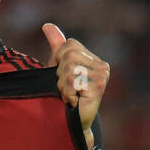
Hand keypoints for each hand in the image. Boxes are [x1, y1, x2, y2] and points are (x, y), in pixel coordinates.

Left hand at [43, 23, 109, 141]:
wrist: (70, 123)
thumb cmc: (64, 97)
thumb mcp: (57, 68)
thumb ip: (56, 46)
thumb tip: (47, 25)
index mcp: (93, 59)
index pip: (68, 46)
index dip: (58, 61)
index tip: (63, 79)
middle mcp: (102, 66)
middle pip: (68, 55)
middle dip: (60, 75)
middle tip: (66, 90)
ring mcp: (103, 75)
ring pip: (69, 68)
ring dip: (63, 85)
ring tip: (70, 96)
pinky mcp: (99, 85)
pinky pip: (73, 80)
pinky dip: (67, 93)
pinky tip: (74, 101)